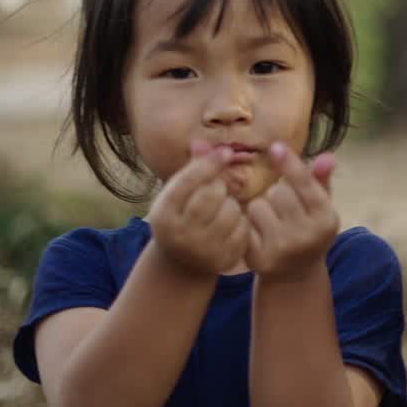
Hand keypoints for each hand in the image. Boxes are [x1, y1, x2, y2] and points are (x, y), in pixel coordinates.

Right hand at [149, 140, 251, 275]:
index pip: (188, 181)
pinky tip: (231, 224)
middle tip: (218, 190)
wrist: (183, 263)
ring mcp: (201, 250)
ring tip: (222, 208)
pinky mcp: (223, 260)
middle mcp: (179, 234)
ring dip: (232, 204)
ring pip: (231, 211)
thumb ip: (191, 169)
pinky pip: (243, 229)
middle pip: (212, 194)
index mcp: (163, 213)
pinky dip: (242, 221)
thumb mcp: (177, 195)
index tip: (225, 152)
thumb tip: (201, 142)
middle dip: (220, 186)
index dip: (209, 163)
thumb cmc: (181, 217)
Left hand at [243, 142, 339, 279]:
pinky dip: (249, 223)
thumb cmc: (309, 228)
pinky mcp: (258, 258)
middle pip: (278, 192)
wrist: (295, 274)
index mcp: (326, 219)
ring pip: (258, 205)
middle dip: (278, 192)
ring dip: (261, 207)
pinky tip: (259, 233)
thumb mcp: (321, 206)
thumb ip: (321, 180)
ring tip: (272, 220)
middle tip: (284, 206)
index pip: (305, 185)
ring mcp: (281, 249)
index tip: (275, 146)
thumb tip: (328, 156)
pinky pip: (245, 223)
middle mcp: (306, 235)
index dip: (290, 164)